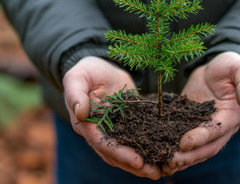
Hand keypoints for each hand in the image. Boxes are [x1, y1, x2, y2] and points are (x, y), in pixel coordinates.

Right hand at [63, 56, 161, 179]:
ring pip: (127, 151)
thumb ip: (76, 94)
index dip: (119, 153)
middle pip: (115, 154)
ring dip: (143, 163)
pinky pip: (137, 139)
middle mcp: (99, 132)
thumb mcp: (77, 76)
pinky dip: (148, 148)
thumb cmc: (86, 71)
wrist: (100, 67)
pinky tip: (163, 154)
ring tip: (161, 170)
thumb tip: (80, 113)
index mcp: (86, 125)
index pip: (102, 143)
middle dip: (134, 165)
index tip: (137, 161)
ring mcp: (114, 130)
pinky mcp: (127, 124)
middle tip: (155, 173)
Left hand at [163, 52, 239, 174]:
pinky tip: (160, 155)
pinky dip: (174, 150)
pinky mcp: (192, 126)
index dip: (201, 138)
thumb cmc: (231, 66)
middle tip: (171, 160)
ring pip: (196, 150)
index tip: (184, 142)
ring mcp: (206, 129)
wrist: (216, 68)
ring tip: (164, 164)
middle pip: (207, 148)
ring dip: (182, 158)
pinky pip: (184, 141)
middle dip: (190, 156)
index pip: (217, 131)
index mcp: (233, 115)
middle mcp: (221, 128)